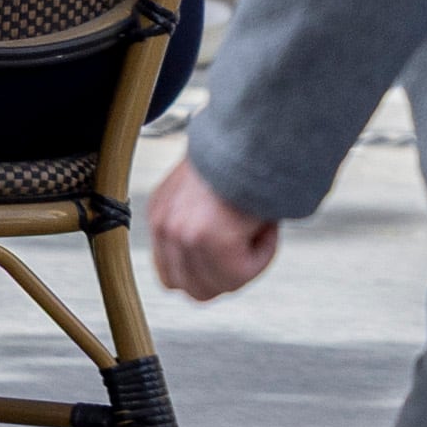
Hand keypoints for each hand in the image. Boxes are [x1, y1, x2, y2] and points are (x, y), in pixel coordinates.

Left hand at [147, 158, 278, 301]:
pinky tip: (265, 224)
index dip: (204, 277)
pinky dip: (264, 253)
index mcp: (161, 215)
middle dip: (227, 278)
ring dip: (250, 263)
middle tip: (249, 248)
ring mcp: (184, 237)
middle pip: (194, 291)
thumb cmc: (236, 159)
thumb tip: (216, 266)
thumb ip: (200, 228)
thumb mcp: (202, 194)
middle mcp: (165, 227)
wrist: (249, 135)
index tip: (229, 259)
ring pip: (224, 285)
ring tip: (258, 226)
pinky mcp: (211, 242)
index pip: (170, 276)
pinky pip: (244, 273)